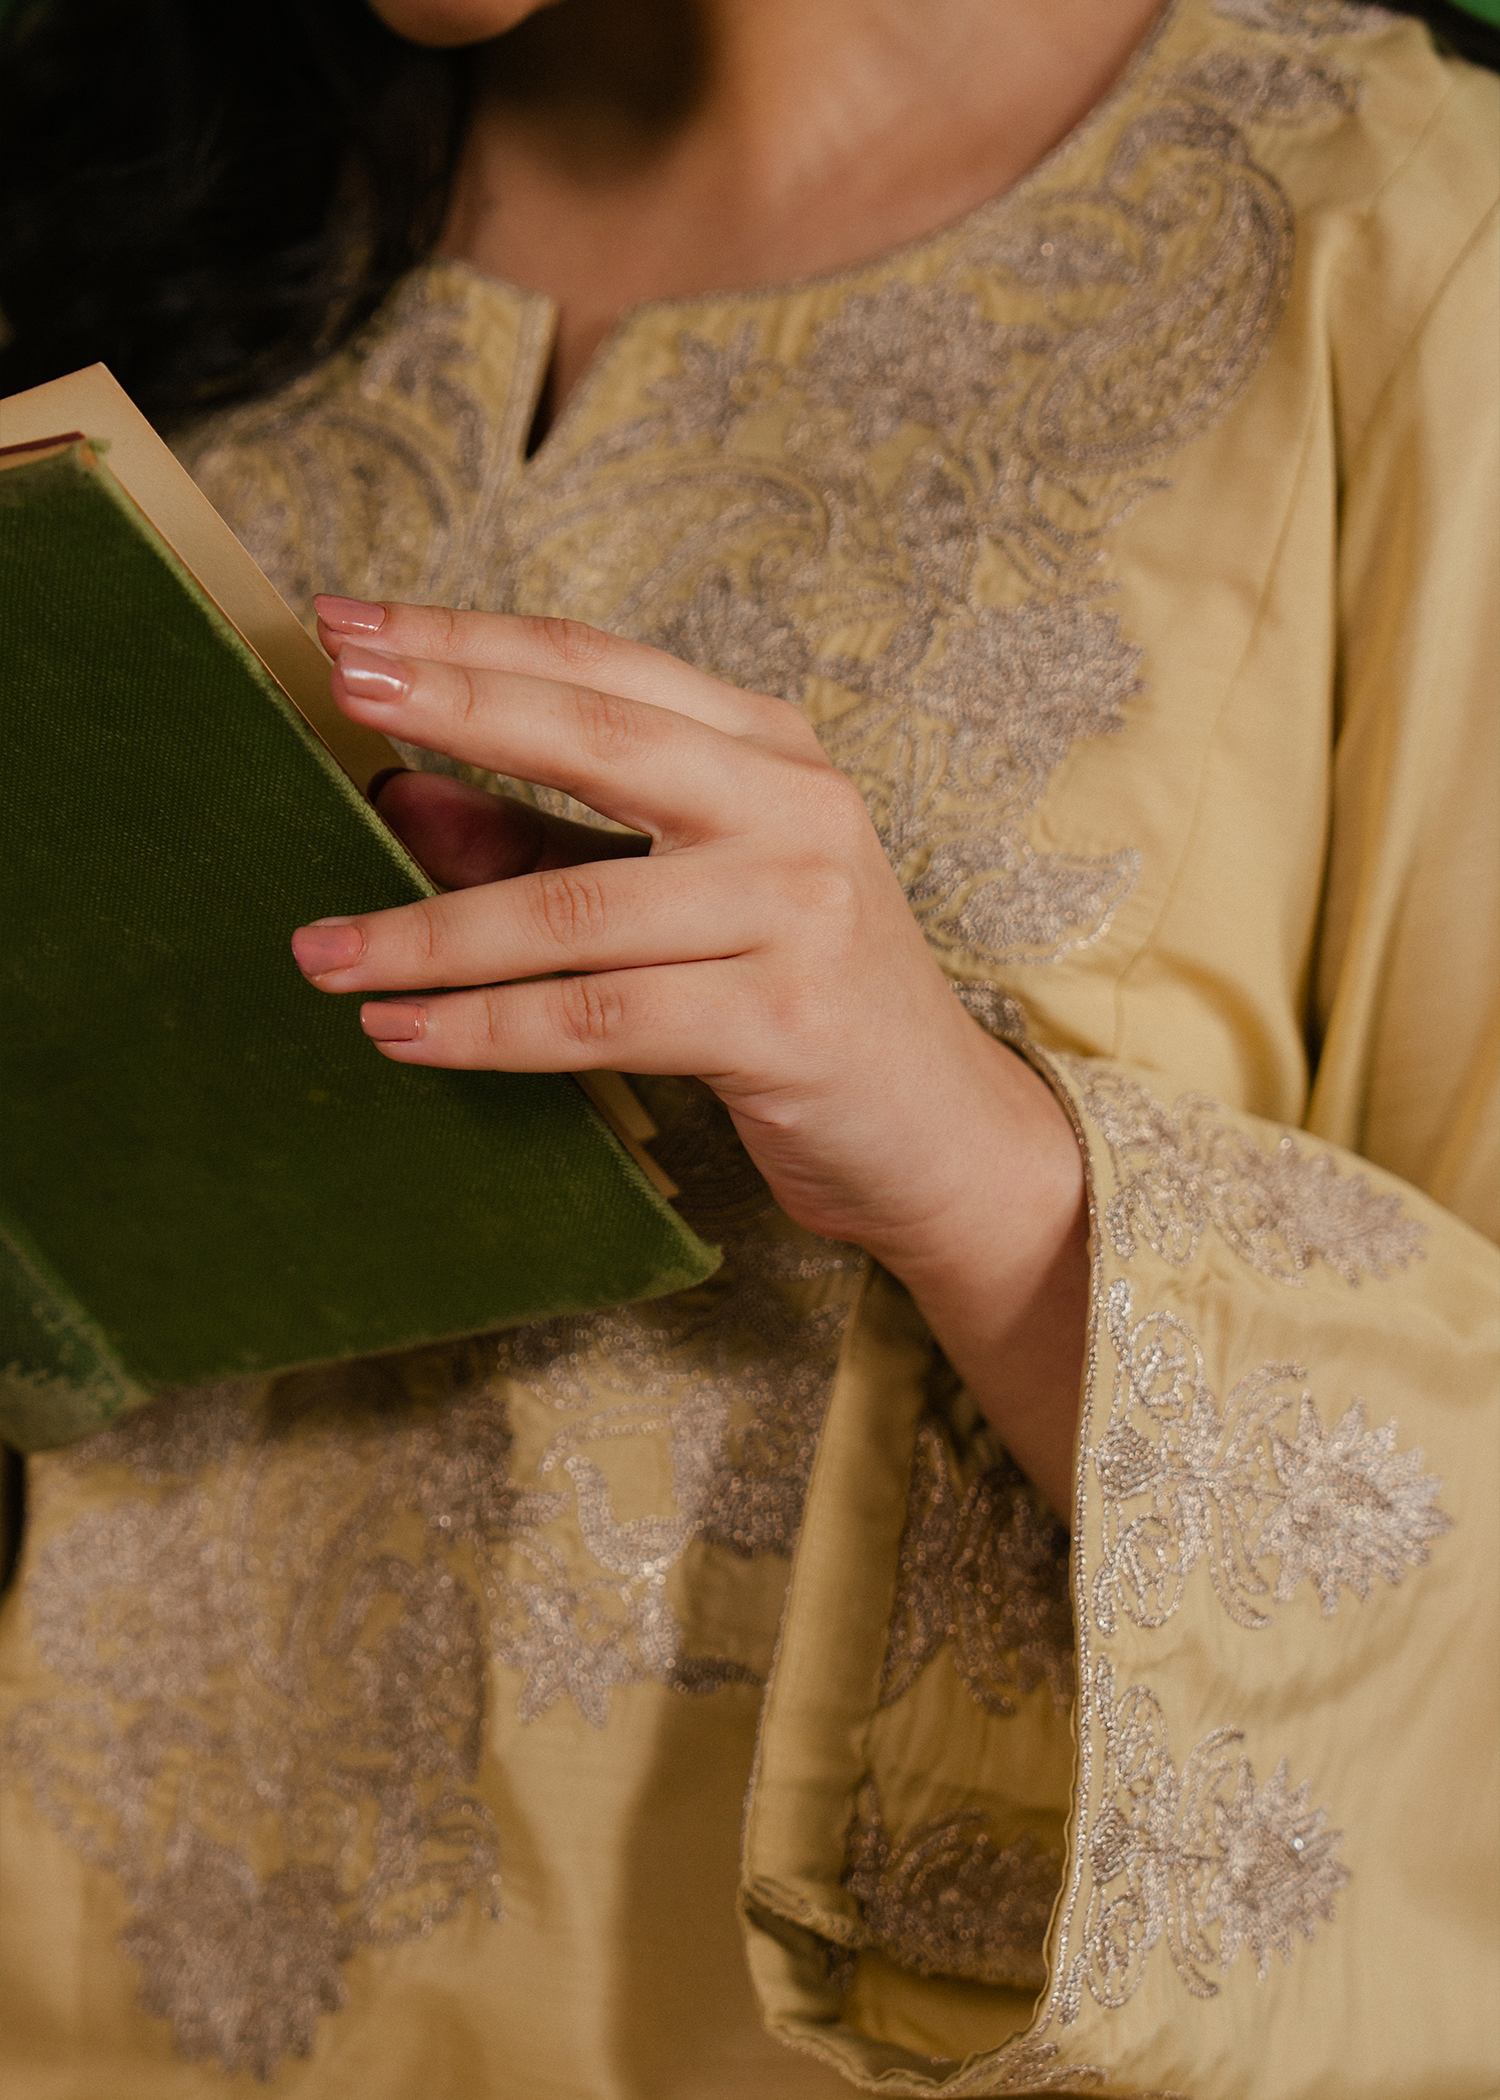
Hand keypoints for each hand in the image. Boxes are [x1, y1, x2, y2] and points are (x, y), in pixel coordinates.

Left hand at [295, 595, 1087, 1509]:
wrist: (937, 1131)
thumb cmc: (795, 1001)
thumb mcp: (673, 900)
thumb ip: (545, 844)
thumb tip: (399, 793)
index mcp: (770, 752)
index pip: (600, 668)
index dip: (469, 639)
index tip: (349, 625)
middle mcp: (795, 807)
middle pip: (597, 736)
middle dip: (453, 703)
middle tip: (337, 686)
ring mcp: (800, 910)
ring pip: (576, 908)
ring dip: (430, 932)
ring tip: (324, 953)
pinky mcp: (786, 1020)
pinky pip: (601, 1016)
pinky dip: (489, 1028)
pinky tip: (404, 1032)